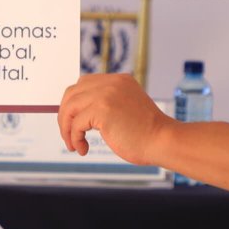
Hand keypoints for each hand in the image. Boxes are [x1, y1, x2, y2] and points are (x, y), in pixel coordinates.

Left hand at [57, 73, 171, 164]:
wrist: (163, 141)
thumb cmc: (147, 133)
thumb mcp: (125, 109)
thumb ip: (107, 103)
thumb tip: (78, 114)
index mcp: (119, 80)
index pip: (83, 84)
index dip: (73, 104)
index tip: (72, 122)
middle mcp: (111, 82)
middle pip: (72, 94)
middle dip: (65, 116)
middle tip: (69, 135)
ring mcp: (106, 93)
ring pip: (70, 108)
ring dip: (67, 129)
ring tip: (73, 144)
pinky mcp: (102, 109)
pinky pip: (76, 124)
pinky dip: (75, 138)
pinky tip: (83, 149)